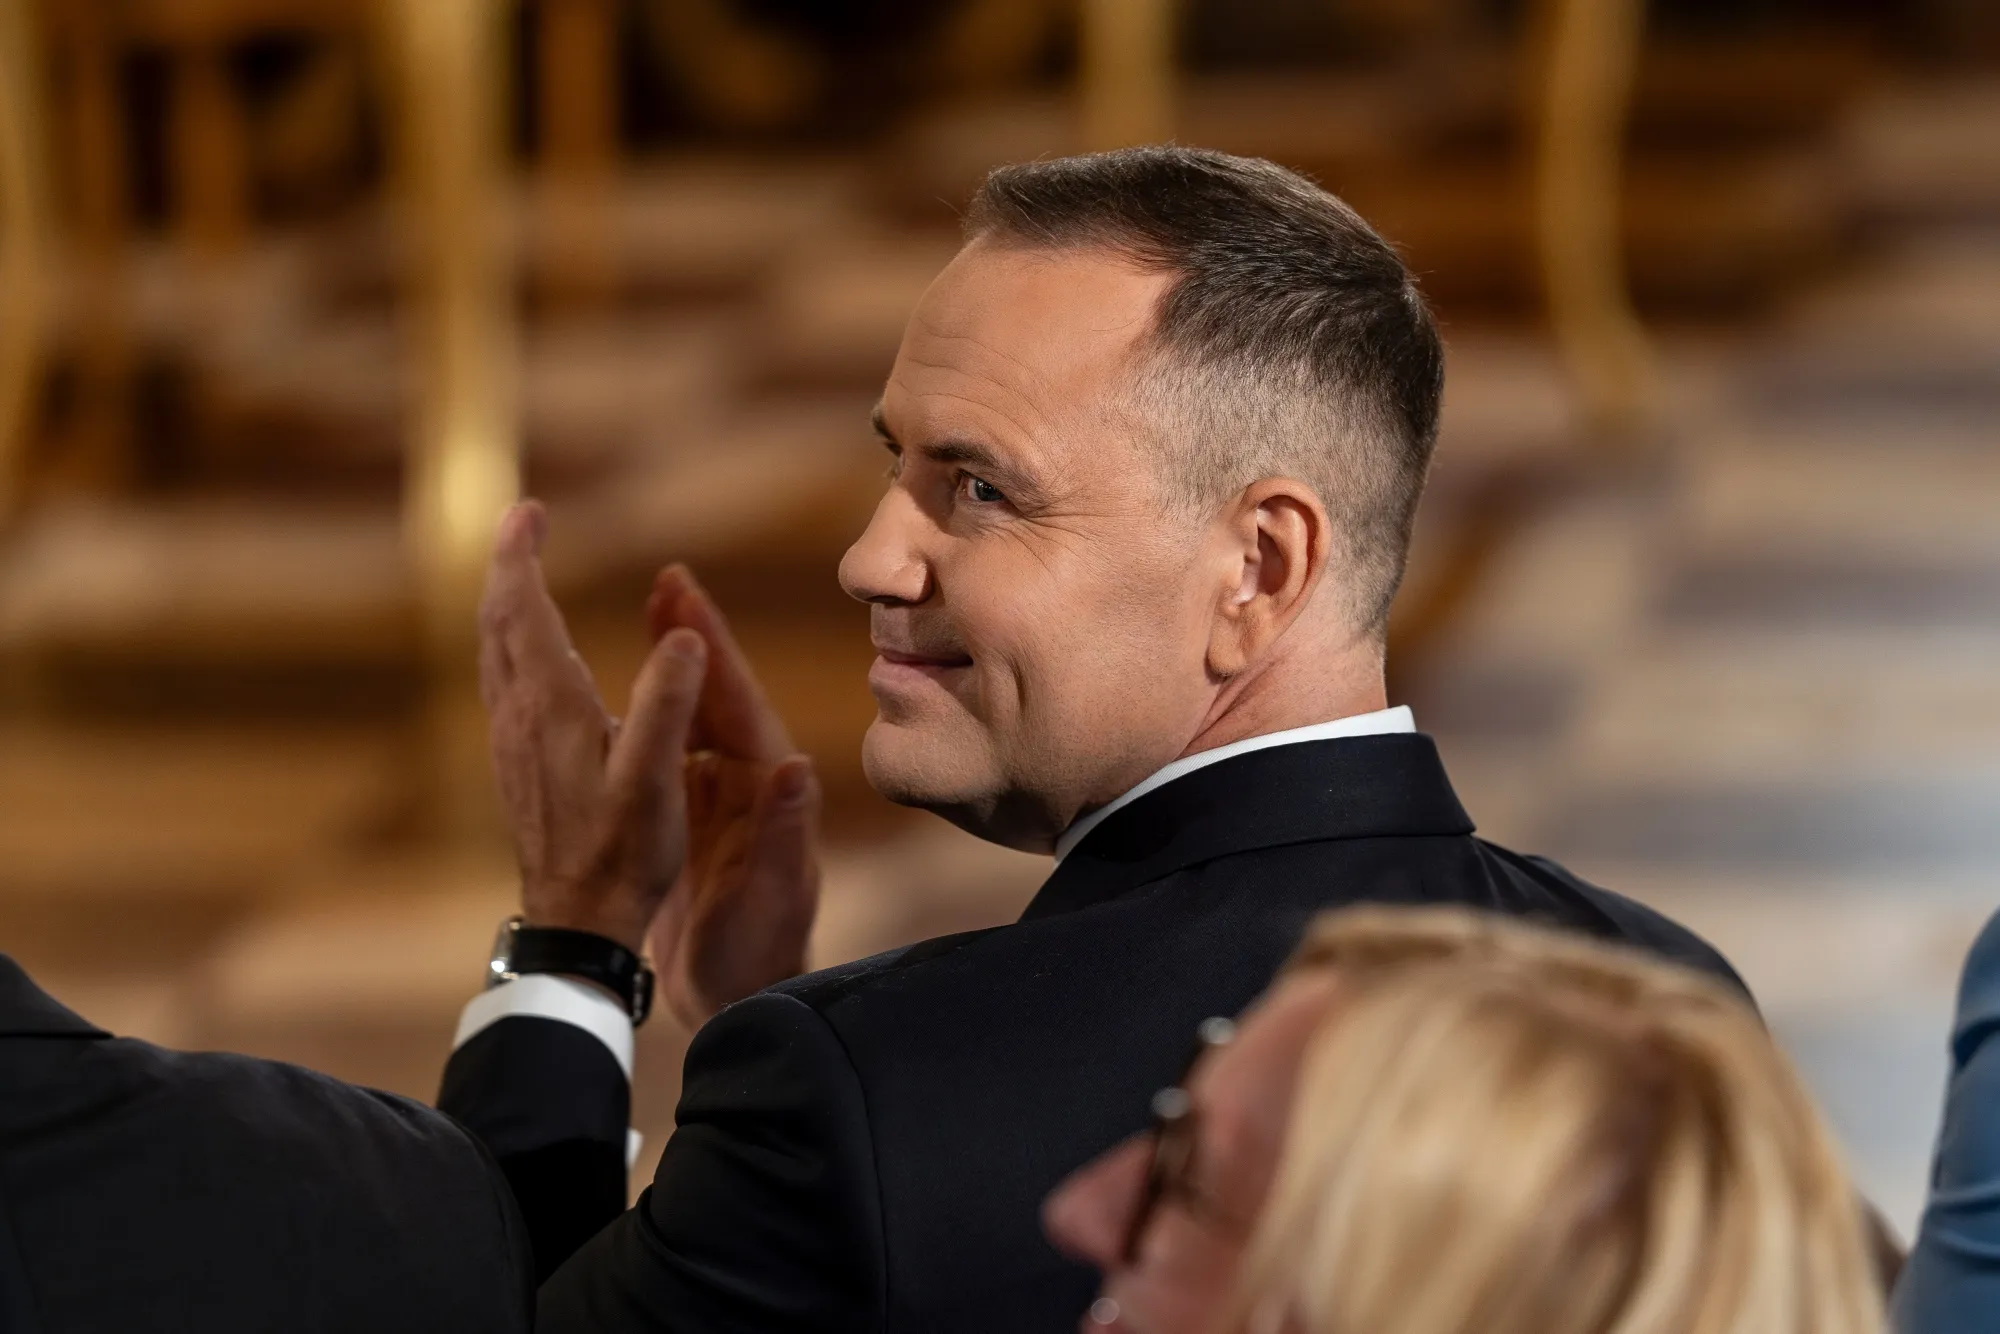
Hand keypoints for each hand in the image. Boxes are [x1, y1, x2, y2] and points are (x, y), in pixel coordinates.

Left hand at [478, 502, 819, 1028]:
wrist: (576, 922)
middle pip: (495, 622)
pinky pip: (502, 684)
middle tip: (522, 523)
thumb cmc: (623, 854)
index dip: (519, 554)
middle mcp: (520, 716)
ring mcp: (511, 743)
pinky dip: (510, 646)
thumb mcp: (654, 780)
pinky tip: (527, 657)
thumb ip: (667, 706)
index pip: (520, 609)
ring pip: (493, 653)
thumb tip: (684, 639)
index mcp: (551, 706)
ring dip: (503, 605)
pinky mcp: (516, 766)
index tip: (528, 509)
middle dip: (506, 565)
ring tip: (521, 574)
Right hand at [643, 564, 819, 1029]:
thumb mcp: (777, 895)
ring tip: (655, 607)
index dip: (711, 644)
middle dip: (694, 634)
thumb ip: (787, 834)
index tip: (683, 590)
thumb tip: (799, 770)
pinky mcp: (697, 817)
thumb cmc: (765, 953)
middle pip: (719, 693)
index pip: (739, 701)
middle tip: (668, 576)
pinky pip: (674, 749)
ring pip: (696, 714)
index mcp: (768, 786)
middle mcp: (750, 780)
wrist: (747, 998)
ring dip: (678, 662)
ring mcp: (723, 796)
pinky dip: (657, 712)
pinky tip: (631, 692)